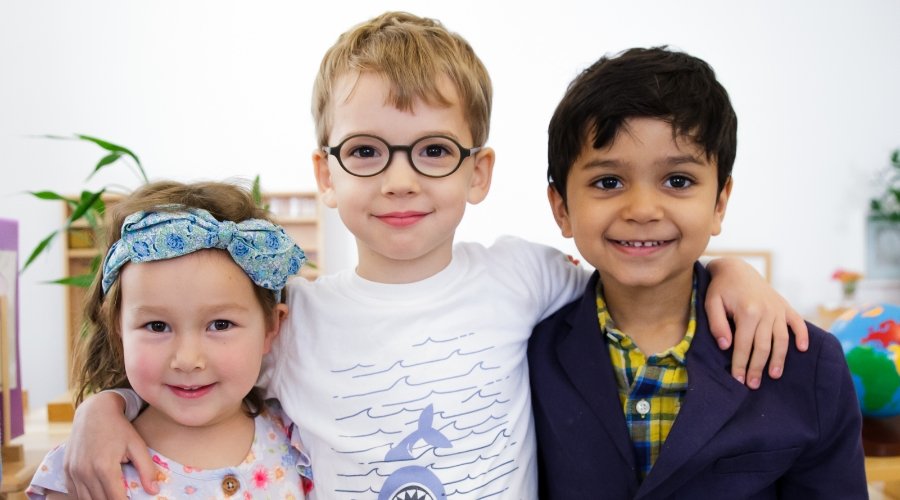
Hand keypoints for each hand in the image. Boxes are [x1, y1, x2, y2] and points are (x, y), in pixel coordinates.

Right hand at [63, 392, 157, 498]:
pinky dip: (86, 495)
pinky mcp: (66, 470)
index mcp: (104, 467)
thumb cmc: (119, 428)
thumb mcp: (137, 445)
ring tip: (113, 495)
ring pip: (86, 499)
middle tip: (124, 497)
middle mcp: (85, 472)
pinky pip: (75, 492)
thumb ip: (147, 470)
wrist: (94, 411)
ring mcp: (73, 472)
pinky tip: (98, 491)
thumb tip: (153, 491)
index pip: (115, 499)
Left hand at [706, 257, 808, 388]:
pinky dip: (802, 335)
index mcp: (747, 312)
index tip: (738, 380)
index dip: (740, 364)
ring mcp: (778, 309)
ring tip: (774, 375)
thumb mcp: (711, 303)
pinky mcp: (785, 306)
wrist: (736, 268)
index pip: (743, 345)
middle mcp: (766, 311)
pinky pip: (798, 322)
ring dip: (779, 359)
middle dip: (758, 367)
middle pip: (763, 346)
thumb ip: (717, 324)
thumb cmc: (721, 288)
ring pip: (781, 339)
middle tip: (753, 384)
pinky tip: (803, 349)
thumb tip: (725, 346)